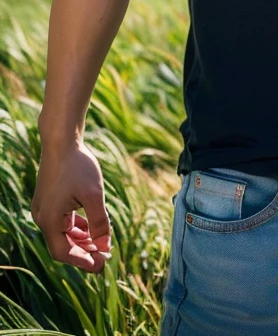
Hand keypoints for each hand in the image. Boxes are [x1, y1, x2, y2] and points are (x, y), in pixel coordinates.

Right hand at [31, 142, 111, 273]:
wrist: (62, 141)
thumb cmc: (78, 166)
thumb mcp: (94, 195)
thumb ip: (100, 222)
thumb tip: (105, 246)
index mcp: (49, 220)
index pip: (64, 253)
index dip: (83, 261)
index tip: (102, 266)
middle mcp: (42, 217)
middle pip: (63, 245)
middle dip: (84, 252)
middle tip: (105, 257)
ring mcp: (44, 208)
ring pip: (63, 233)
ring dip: (82, 240)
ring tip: (102, 244)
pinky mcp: (49, 200)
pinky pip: (62, 221)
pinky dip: (77, 227)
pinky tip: (92, 227)